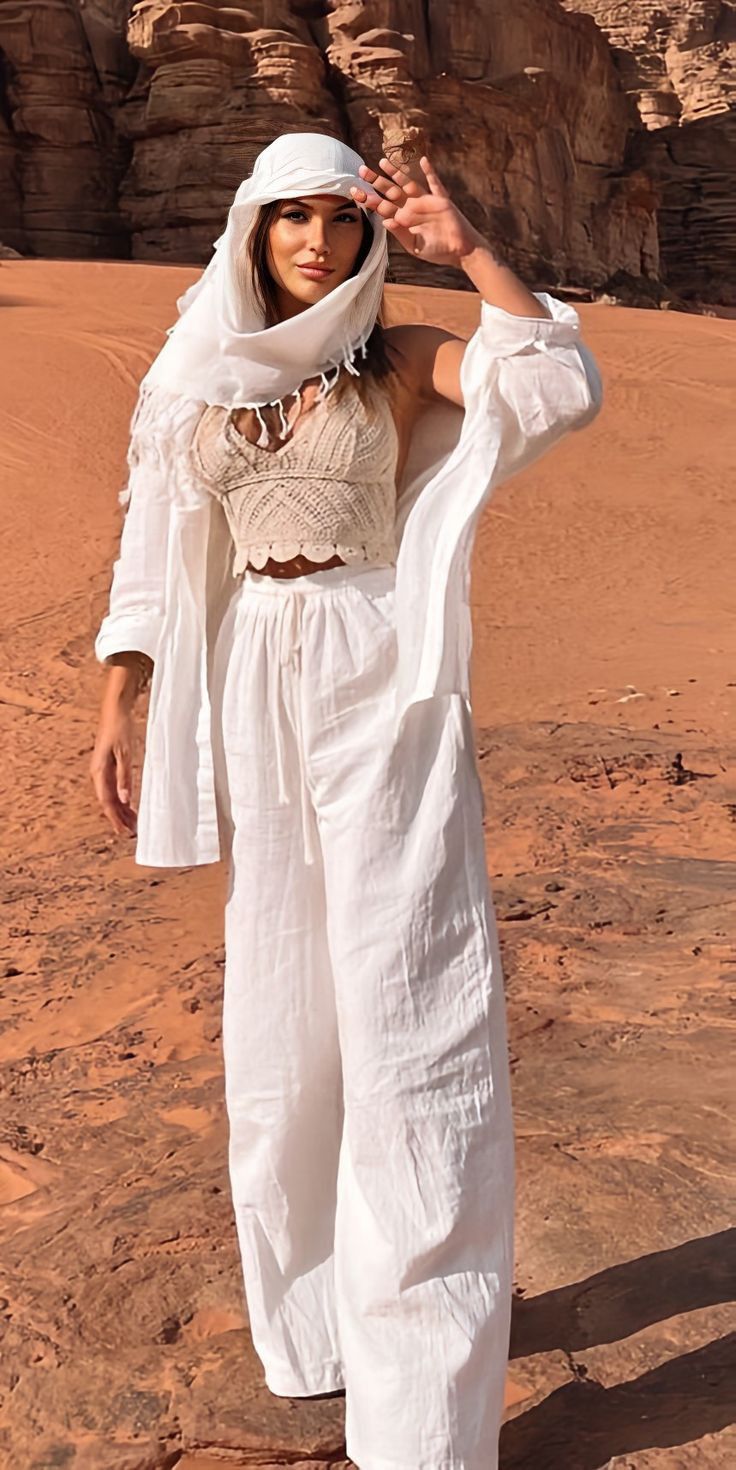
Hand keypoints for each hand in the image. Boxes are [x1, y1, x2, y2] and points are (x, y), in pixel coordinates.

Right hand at [89, 700, 137, 837]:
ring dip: (121, 810)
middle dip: (119, 818)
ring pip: (112, 796)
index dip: (115, 818)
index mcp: (99, 771)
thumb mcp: (125, 753)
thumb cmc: (119, 729)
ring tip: (133, 823)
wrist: (115, 710)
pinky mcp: (109, 765)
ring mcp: (103, 769)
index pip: (106, 801)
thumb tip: (124, 800)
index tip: (124, 832)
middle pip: (108, 802)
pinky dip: (123, 798)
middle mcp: (99, 773)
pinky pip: (114, 787)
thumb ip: (124, 777)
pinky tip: (130, 805)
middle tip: (131, 833)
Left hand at [350, 154, 486, 267]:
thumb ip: (400, 233)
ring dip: (396, 173)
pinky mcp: (441, 200)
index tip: (355, 192)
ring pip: (408, 184)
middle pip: (391, 191)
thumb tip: (385, 220)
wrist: (459, 252)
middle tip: (361, 171)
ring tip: (383, 162)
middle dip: (376, 181)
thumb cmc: (437, 251)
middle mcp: (412, 208)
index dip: (369, 199)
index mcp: (403, 220)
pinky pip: (435, 184)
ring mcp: (426, 202)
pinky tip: (423, 161)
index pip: (383, 207)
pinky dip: (430, 173)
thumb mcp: (414, 246)